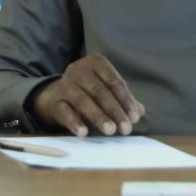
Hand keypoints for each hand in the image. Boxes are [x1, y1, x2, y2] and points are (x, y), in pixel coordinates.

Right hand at [29, 54, 145, 136]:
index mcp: (96, 62)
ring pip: (83, 101)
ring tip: (110, 131)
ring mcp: (64, 84)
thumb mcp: (106, 90)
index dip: (126, 100)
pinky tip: (84, 133)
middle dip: (115, 111)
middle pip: (100, 91)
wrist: (58, 94)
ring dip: (98, 117)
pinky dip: (75, 122)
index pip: (114, 81)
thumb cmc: (89, 91)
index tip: (134, 118)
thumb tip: (140, 112)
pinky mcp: (55, 100)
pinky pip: (65, 112)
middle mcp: (78, 69)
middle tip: (126, 128)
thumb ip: (124, 99)